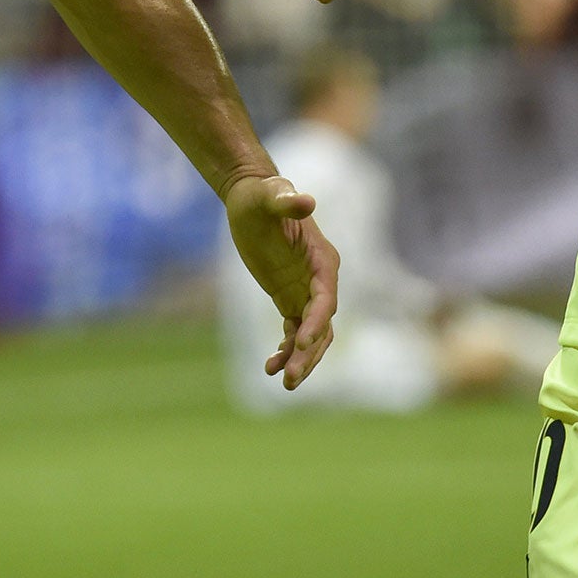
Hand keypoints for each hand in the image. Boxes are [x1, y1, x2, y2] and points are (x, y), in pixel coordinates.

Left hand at [223, 174, 336, 388]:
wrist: (251, 198)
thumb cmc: (261, 195)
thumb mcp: (270, 196)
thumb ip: (287, 200)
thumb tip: (307, 201)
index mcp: (323, 261)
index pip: (326, 300)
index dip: (316, 323)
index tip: (299, 343)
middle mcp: (321, 280)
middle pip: (322, 327)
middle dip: (310, 354)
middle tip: (290, 380)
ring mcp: (306, 291)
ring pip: (312, 336)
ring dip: (301, 360)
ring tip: (282, 381)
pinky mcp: (290, 297)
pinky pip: (294, 332)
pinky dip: (286, 351)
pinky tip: (269, 366)